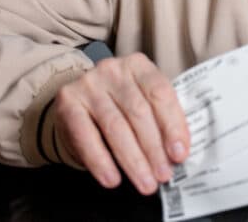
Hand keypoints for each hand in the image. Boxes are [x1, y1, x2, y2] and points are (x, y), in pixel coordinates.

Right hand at [52, 53, 189, 194]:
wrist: (77, 102)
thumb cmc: (118, 105)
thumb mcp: (142, 101)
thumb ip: (160, 119)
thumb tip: (178, 153)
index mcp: (139, 65)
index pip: (160, 93)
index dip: (173, 125)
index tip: (180, 154)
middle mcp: (113, 70)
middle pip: (139, 112)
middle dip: (154, 149)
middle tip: (163, 175)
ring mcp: (88, 84)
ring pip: (116, 127)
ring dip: (133, 160)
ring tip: (144, 182)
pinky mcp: (67, 103)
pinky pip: (86, 137)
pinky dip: (101, 161)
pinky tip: (112, 179)